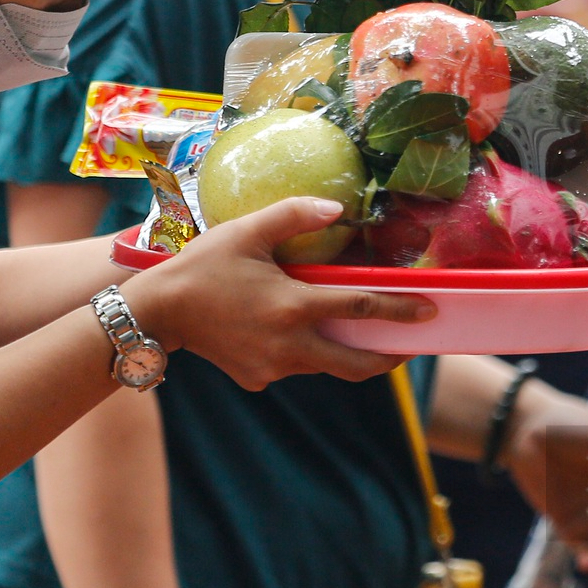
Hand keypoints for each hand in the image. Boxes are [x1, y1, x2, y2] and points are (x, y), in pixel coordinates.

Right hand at [124, 198, 434, 390]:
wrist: (158, 312)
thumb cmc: (203, 266)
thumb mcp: (247, 230)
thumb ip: (295, 215)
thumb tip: (338, 208)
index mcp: (293, 306)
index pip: (360, 307)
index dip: (399, 310)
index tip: (429, 311)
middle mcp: (290, 346)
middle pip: (355, 363)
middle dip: (387, 357)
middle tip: (408, 345)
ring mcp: (274, 369)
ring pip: (324, 366)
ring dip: (343, 352)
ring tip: (355, 331)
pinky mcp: (258, 379)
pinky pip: (294, 368)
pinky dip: (304, 353)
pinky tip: (293, 332)